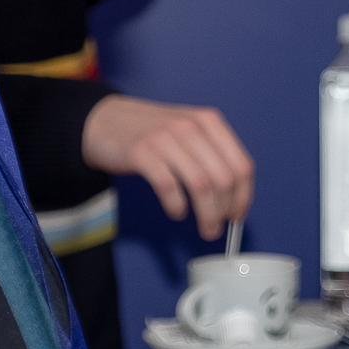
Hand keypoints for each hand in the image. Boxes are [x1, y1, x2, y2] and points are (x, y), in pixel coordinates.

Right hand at [82, 95, 252, 239]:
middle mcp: (191, 127)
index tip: (237, 215)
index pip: (241, 165)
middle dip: (225, 211)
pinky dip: (177, 206)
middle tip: (217, 227)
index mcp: (209, 122)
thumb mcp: (188, 133)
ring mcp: (165, 138)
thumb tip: (234, 199)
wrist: (105, 121)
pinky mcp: (141, 152)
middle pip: (224, 178)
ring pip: (201, 185)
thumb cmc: (151, 133)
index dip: (243, 197)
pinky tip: (177, 211)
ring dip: (207, 214)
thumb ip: (211, 157)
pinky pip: (169, 187)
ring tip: (204, 228)